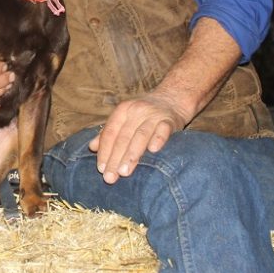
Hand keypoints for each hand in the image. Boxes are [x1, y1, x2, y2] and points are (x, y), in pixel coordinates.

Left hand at [89, 17, 241, 183]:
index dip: (104, 150)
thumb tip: (92, 147)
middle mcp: (136, 110)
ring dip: (132, 153)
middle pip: (122, 136)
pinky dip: (159, 137)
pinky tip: (155, 149)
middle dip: (115, 157)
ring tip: (126, 171)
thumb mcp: (128, 121)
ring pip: (140, 135)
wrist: (181, 95)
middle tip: (108, 178)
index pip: (110, 133)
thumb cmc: (150, 113)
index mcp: (123, 111)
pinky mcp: (173, 117)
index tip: (98, 169)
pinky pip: (165, 128)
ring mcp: (154, 113)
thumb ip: (111, 133)